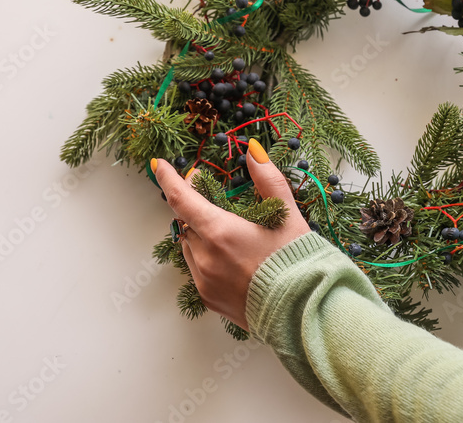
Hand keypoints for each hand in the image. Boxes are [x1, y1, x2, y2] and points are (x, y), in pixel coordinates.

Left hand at [151, 140, 309, 329]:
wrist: (304, 310)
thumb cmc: (298, 260)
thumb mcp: (287, 215)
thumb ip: (269, 180)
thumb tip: (253, 152)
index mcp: (220, 232)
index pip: (182, 199)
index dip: (169, 179)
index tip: (158, 166)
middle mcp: (205, 257)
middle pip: (187, 223)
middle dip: (195, 207)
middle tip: (211, 195)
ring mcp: (204, 281)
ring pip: (190, 248)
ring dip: (201, 235)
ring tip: (230, 233)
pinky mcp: (209, 299)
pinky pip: (198, 271)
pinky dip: (207, 258)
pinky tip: (233, 259)